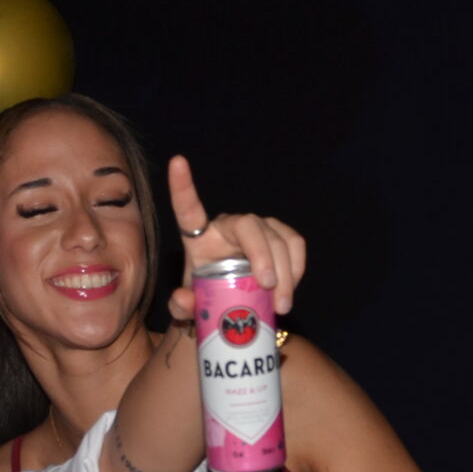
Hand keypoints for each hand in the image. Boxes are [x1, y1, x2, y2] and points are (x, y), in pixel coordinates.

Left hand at [163, 155, 304, 327]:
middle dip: (263, 256)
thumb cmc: (208, 299)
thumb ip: (181, 307)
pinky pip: (295, 243)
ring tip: (281, 305)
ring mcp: (257, 227)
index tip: (176, 162)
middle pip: (249, 226)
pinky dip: (296, 268)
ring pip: (277, 238)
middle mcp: (228, 225)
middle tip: (268, 289)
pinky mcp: (279, 235)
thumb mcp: (191, 309)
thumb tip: (183, 299)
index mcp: (200, 238)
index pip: (188, 208)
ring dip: (285, 273)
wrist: (233, 304)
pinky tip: (290, 288)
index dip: (182, 186)